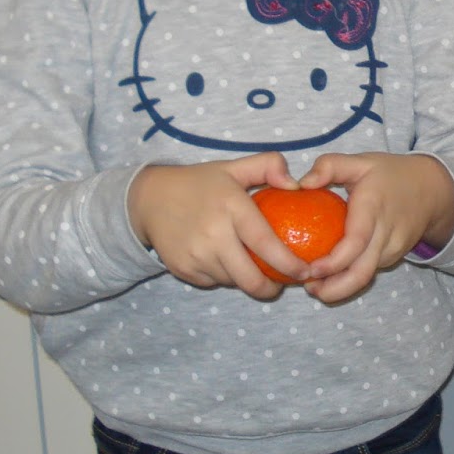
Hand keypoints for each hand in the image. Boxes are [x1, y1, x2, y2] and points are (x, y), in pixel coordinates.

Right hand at [129, 155, 304, 298]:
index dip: (289, 264)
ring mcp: (196, 255)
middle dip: (271, 288)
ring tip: (253, 267)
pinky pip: (214, 282)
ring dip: (247, 280)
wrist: (149, 199)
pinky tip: (226, 261)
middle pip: (250, 278)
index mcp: (231, 207)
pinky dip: (224, 277)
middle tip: (283, 283)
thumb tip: (296, 185)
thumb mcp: (233, 167)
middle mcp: (213, 235)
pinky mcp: (183, 269)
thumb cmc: (200, 183)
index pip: (266, 244)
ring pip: (234, 282)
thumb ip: (268, 165)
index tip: (304, 272)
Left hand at [296, 152, 453, 303]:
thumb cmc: (390, 174)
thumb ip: (329, 166)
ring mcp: (393, 249)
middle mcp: (386, 233)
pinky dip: (349, 279)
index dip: (333, 262)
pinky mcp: (394, 257)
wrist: (433, 190)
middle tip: (308, 288)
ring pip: (365, 277)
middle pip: (362, 273)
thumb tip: (301, 184)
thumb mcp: (361, 161)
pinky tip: (331, 276)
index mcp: (373, 207)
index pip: (356, 242)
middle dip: (334, 289)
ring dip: (339, 287)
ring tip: (313, 285)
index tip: (311, 270)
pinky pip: (369, 272)